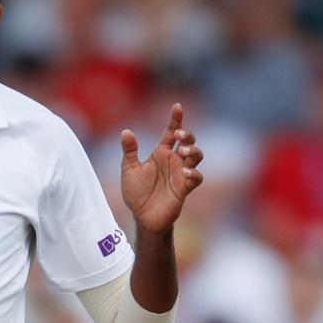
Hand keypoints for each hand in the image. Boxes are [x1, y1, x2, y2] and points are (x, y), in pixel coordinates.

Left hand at [120, 103, 202, 234]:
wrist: (142, 216)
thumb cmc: (136, 192)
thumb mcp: (129, 169)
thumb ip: (129, 151)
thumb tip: (126, 131)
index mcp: (160, 153)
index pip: (171, 132)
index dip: (176, 119)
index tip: (177, 106)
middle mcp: (173, 160)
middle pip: (188, 140)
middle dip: (188, 134)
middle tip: (179, 135)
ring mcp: (180, 173)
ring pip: (197, 155)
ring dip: (193, 150)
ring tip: (183, 150)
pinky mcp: (184, 188)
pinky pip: (196, 177)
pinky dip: (193, 172)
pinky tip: (184, 172)